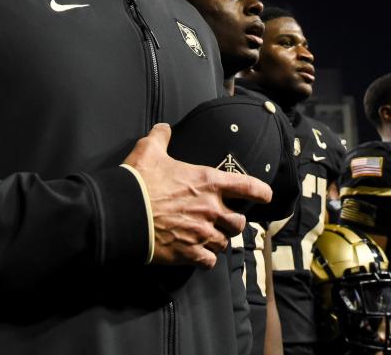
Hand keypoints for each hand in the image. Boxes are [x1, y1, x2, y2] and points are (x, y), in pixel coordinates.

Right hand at [123, 123, 272, 267]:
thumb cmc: (139, 180)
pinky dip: (207, 260)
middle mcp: (211, 209)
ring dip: (219, 241)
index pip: (248, 187)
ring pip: (225, 243)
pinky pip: (210, 262)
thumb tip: (163, 128)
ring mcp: (202, 233)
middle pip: (238, 222)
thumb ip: (160, 138)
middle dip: (233, 223)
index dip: (261, 192)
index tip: (266, 196)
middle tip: (224, 221)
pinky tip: (200, 257)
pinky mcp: (189, 253)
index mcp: (208, 182)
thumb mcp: (149, 150)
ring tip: (210, 238)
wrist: (123, 213)